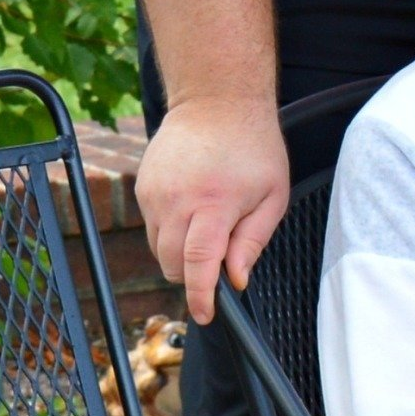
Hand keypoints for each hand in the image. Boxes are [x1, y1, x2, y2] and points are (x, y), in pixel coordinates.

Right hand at [134, 94, 288, 323]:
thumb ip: (252, 241)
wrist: (216, 101)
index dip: (200, 297)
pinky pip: (153, 227)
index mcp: (213, 203)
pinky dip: (171, 231)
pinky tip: (194, 207)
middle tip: (221, 258)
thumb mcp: (272, 195)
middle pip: (173, 264)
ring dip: (181, 254)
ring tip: (210, 225)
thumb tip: (235, 280)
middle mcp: (176, 200)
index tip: (205, 315)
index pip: (198, 264)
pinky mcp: (142, 187)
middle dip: (194, 275)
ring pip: (160, 250)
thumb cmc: (253, 146)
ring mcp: (154, 193)